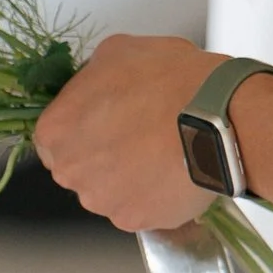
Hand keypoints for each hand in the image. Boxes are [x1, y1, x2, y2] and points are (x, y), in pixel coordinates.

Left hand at [32, 33, 217, 232]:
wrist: (218, 116)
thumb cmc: (168, 79)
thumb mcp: (118, 51)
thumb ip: (92, 77)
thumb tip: (96, 88)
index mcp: (56, 131)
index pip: (54, 138)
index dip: (84, 128)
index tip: (108, 121)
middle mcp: (71, 173)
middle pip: (80, 169)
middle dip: (104, 156)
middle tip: (139, 136)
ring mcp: (104, 202)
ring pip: (110, 192)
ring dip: (129, 178)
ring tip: (163, 154)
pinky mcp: (138, 221)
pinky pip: (142, 209)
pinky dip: (156, 195)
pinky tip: (175, 172)